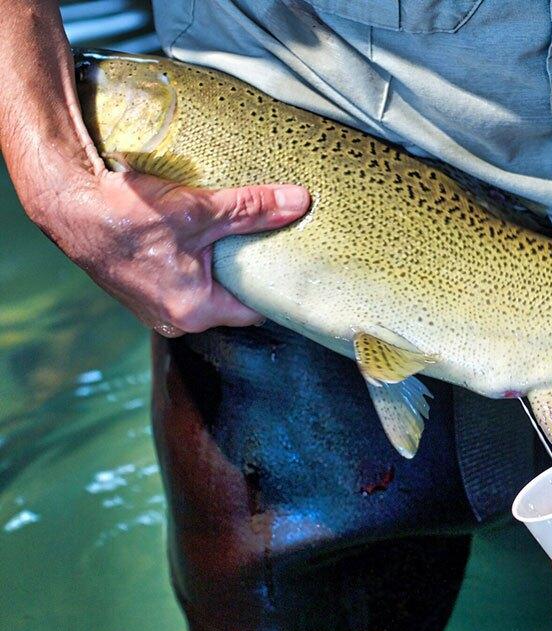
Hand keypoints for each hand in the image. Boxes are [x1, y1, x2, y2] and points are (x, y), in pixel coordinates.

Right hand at [24, 166, 308, 334]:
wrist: (67, 204)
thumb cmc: (126, 214)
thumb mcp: (200, 210)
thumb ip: (253, 209)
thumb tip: (299, 202)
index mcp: (196, 310)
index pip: (257, 310)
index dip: (276, 285)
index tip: (290, 263)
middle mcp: (176, 320)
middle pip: (233, 301)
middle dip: (248, 273)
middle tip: (268, 244)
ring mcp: (155, 309)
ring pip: (206, 292)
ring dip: (219, 268)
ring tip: (234, 239)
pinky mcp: (142, 294)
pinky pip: (182, 284)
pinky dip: (194, 265)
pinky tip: (199, 241)